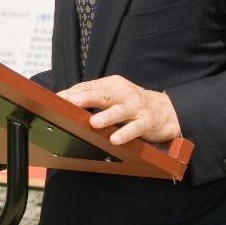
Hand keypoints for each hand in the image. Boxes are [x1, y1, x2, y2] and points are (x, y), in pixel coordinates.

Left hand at [56, 75, 180, 145]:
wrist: (168, 110)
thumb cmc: (134, 103)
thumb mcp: (114, 95)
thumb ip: (93, 97)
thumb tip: (66, 101)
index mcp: (112, 85)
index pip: (89, 87)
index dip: (72, 93)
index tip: (57, 99)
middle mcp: (123, 94)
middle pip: (102, 95)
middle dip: (85, 98)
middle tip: (71, 102)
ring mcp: (136, 108)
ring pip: (119, 111)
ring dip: (106, 117)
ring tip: (93, 123)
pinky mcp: (147, 122)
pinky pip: (135, 128)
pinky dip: (125, 134)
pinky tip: (115, 139)